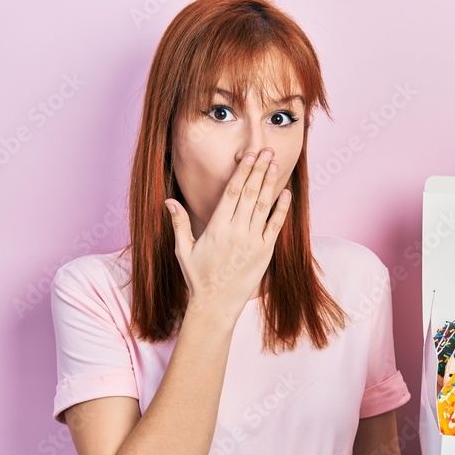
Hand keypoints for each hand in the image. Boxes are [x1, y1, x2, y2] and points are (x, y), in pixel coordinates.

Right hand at [164, 148, 290, 316]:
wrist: (216, 305)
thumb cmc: (198, 277)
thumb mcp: (183, 250)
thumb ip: (179, 224)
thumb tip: (168, 201)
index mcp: (216, 227)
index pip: (232, 192)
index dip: (242, 171)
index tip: (249, 155)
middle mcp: (236, 231)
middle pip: (250, 193)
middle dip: (259, 169)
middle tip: (267, 150)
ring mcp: (252, 241)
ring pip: (263, 206)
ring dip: (270, 183)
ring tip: (275, 163)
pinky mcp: (264, 253)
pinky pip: (275, 226)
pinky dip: (281, 209)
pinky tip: (286, 193)